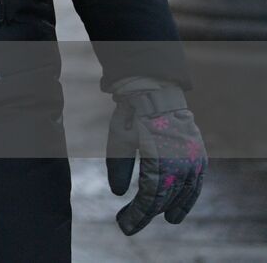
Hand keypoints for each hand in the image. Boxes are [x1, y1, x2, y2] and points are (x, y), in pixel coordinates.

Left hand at [106, 76, 207, 234]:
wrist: (155, 92)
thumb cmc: (131, 116)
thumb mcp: (118, 140)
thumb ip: (119, 168)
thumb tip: (119, 194)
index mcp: (160, 159)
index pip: (150, 196)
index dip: (137, 214)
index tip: (124, 225)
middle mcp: (181, 163)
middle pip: (165, 198)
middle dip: (146, 214)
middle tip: (129, 225)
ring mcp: (193, 160)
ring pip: (183, 193)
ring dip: (171, 208)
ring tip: (162, 220)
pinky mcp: (199, 156)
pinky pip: (196, 184)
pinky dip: (187, 198)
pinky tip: (179, 209)